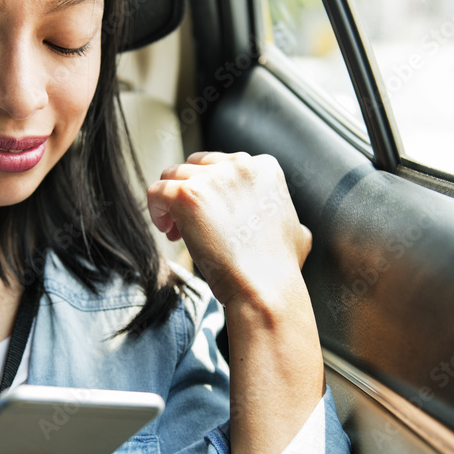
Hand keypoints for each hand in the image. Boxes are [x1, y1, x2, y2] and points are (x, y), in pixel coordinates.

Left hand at [147, 152, 311, 306]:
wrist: (264, 289)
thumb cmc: (278, 270)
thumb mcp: (298, 233)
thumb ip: (289, 219)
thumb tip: (293, 228)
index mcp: (265, 168)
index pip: (222, 165)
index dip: (212, 191)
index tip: (211, 217)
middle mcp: (239, 165)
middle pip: (196, 167)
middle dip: (190, 192)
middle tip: (189, 224)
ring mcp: (212, 178)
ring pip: (173, 176)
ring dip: (171, 202)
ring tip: (176, 231)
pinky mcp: (187, 195)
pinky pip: (157, 191)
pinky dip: (156, 209)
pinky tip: (167, 230)